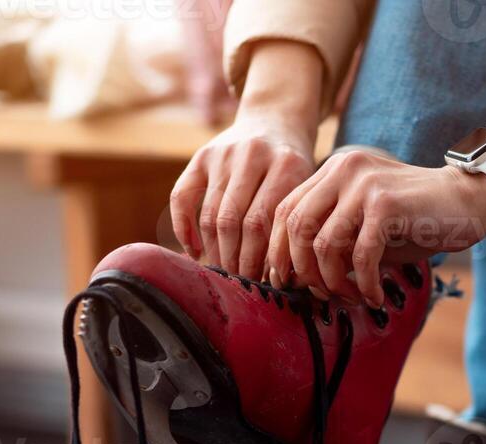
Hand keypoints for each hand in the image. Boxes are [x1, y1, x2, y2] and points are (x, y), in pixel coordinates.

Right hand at [171, 113, 314, 277]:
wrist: (275, 119)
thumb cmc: (294, 167)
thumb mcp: (305, 187)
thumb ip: (291, 223)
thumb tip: (276, 278)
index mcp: (286, 164)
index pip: (262, 224)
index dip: (257, 259)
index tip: (260, 282)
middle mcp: (252, 154)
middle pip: (233, 222)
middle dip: (235, 260)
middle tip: (239, 282)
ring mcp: (223, 153)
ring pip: (209, 215)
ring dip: (213, 251)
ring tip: (222, 271)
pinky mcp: (201, 155)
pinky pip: (181, 197)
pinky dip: (183, 228)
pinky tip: (194, 250)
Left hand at [265, 150, 485, 306]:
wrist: (468, 202)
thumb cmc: (414, 220)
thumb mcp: (363, 227)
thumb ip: (331, 241)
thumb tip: (296, 278)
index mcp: (331, 171)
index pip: (284, 211)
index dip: (278, 252)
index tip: (287, 283)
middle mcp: (342, 170)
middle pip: (296, 227)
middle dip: (301, 271)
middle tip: (320, 295)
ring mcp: (364, 183)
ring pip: (324, 244)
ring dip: (334, 282)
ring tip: (351, 297)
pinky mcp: (386, 203)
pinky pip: (361, 255)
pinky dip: (364, 283)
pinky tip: (374, 296)